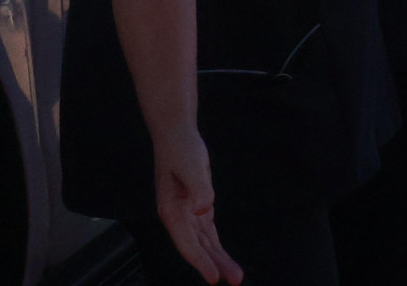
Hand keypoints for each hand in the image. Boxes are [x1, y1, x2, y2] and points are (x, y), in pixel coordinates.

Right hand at [153, 132, 241, 284]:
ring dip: (218, 258)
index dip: (200, 262)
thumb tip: (204, 211)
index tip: (214, 278)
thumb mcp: (192, 165)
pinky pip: (207, 232)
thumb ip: (199, 188)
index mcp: (171, 211)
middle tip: (235, 280)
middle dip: (215, 265)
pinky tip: (222, 256)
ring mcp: (187, 213)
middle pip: (198, 248)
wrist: (176, 135)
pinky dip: (215, 245)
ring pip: (204, 242)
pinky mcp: (197, 207)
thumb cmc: (182, 149)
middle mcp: (178, 217)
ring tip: (234, 275)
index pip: (188, 243)